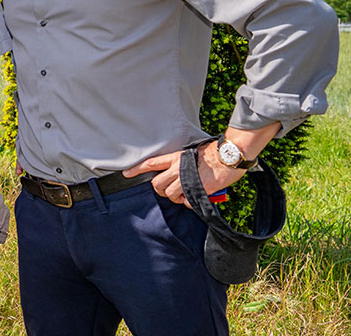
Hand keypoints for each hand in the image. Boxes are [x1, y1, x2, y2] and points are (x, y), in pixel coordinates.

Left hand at [122, 143, 243, 207]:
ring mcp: (186, 180)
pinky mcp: (197, 190)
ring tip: (184, 195)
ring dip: (175, 197)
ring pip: (169, 194)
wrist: (230, 156)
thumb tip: (176, 172)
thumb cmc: (215, 153)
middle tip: (171, 191)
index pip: (151, 163)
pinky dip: (188, 203)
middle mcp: (177, 168)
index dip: (137, 169)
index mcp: (175, 157)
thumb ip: (181, 163)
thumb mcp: (192, 153)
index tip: (126, 174)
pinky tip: (194, 198)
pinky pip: (185, 202)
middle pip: (157, 183)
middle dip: (161, 190)